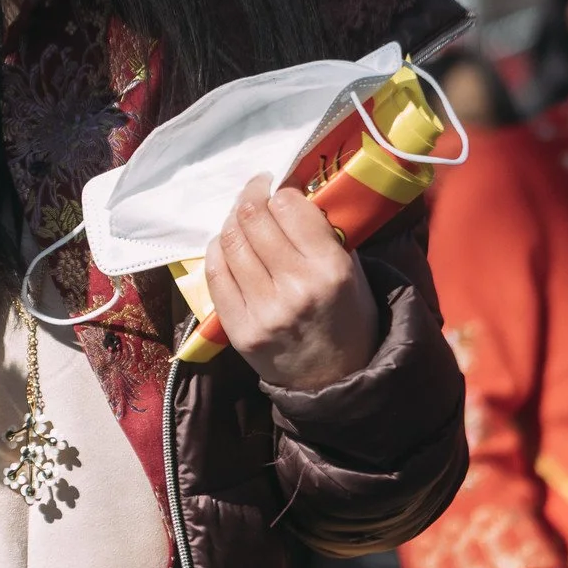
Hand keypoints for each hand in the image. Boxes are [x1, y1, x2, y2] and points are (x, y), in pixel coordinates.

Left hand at [204, 175, 380, 390]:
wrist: (334, 379)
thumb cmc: (346, 316)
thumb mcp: (352, 270)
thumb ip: (324, 233)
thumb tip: (290, 193)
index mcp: (331, 269)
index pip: (290, 207)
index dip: (280, 191)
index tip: (279, 188)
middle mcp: (295, 288)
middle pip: (254, 219)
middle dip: (251, 196)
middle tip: (255, 192)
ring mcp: (263, 310)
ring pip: (230, 241)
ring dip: (232, 221)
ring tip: (242, 217)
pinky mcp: (239, 329)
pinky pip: (215, 273)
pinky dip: (217, 250)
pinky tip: (227, 244)